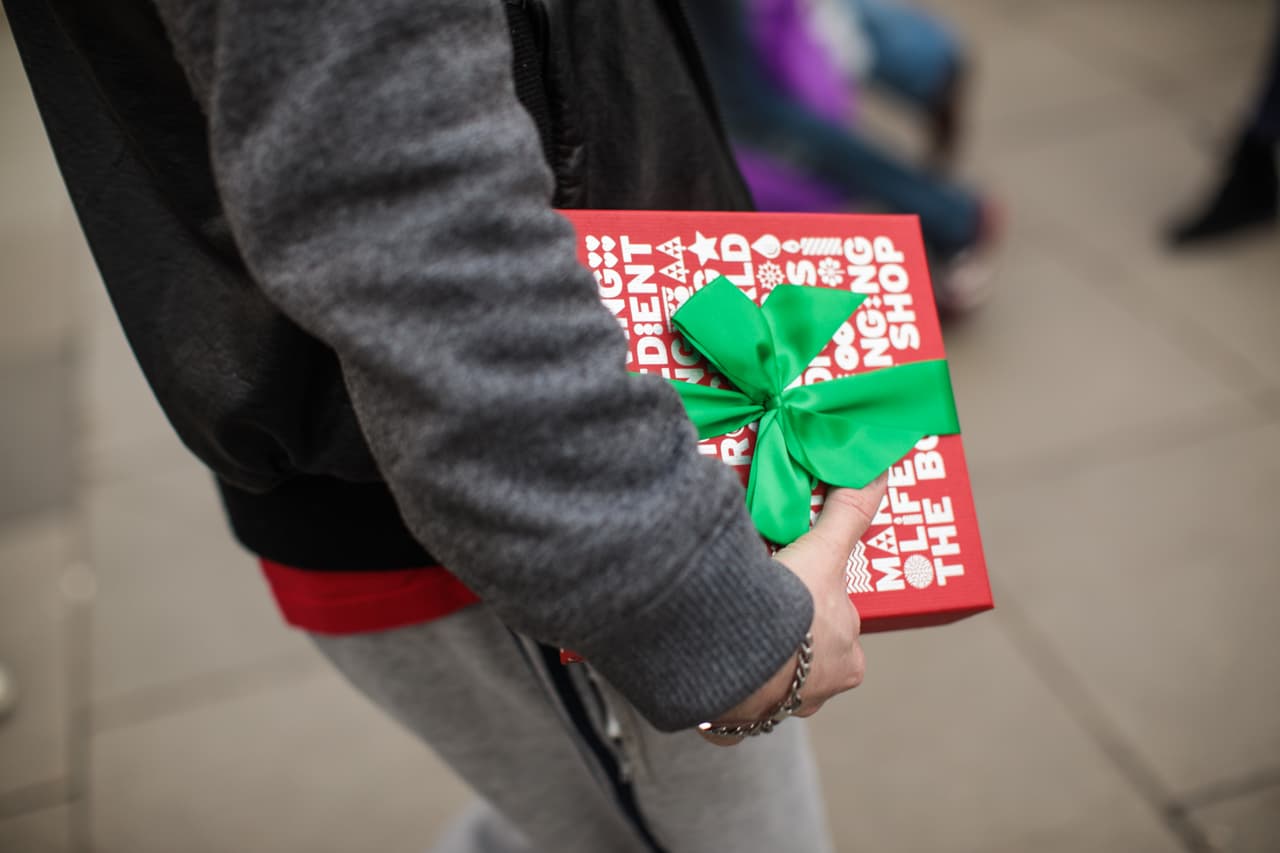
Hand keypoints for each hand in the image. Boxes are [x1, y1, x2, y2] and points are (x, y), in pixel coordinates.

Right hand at [700, 475, 887, 744]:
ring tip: (727, 627)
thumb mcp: (823, 552)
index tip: (790, 587)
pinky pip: (730, 712)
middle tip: (756, 600)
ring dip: (753, 661)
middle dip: (784, 633)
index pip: (836, 628)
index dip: (814, 605)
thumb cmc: (787, 608)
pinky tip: (705, 669)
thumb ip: (849, 513)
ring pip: (769, 684)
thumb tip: (881, 471)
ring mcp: (777, 712)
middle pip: (806, 657)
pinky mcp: (736, 723)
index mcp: (848, 662)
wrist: (732, 652)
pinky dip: (720, 695)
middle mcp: (819, 693)